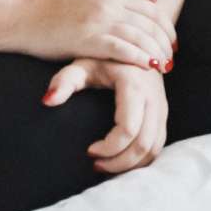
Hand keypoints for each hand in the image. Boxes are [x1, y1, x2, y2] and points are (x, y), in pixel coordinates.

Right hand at [23, 0, 174, 70]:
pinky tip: (149, 66)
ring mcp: (97, 21)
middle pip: (148, 22)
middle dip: (165, 41)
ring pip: (139, 35)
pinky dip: (138, 57)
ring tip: (165, 66)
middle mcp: (107, 4)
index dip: (166, 25)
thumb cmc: (54, 10)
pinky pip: (120, 48)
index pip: (150, 7)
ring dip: (156, 51)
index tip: (173, 40)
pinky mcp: (86, 39)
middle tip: (173, 57)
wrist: (22, 19)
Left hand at [42, 58, 168, 174]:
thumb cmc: (102, 56)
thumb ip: (64, 81)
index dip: (109, 147)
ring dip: (132, 163)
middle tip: (96, 165)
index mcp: (135, 85)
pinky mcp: (162, 112)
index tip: (88, 150)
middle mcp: (153, 97)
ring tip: (107, 164)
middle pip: (144, 144)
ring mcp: (161, 105)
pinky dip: (142, 158)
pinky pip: (158, 143)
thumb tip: (47, 101)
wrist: (129, 45)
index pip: (128, 129)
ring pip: (154, 147)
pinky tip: (120, 158)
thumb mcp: (82, 65)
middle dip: (120, 163)